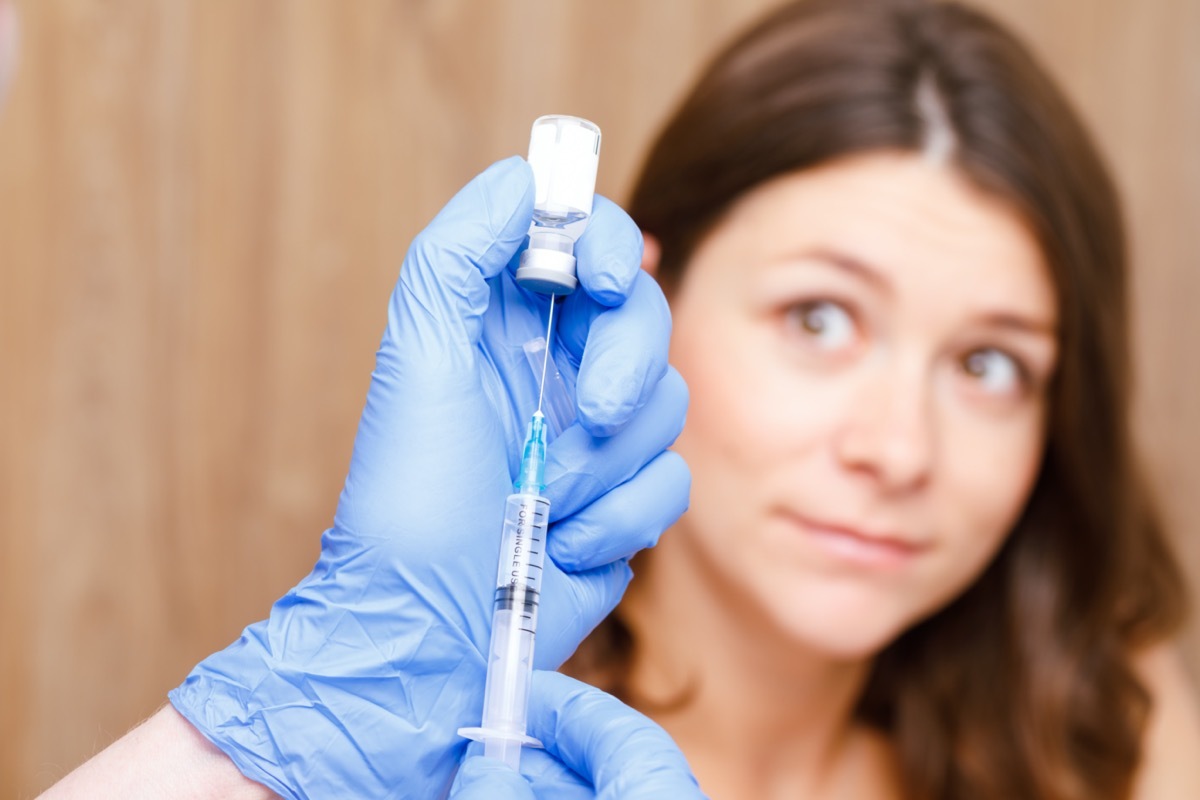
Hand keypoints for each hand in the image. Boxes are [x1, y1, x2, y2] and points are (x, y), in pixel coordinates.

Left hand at [167, 156, 688, 799]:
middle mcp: (557, 369)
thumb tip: (525, 182)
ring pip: (669, 404)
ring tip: (545, 498)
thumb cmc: (411, 502)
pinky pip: (673, 482)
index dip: (608, 246)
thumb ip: (459, 256)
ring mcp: (596, 437)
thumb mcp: (418, 362)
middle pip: (646, 320)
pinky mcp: (626, 499)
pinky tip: (569, 541)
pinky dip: (624, 515)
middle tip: (585, 414)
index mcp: (505, 323)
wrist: (432, 631)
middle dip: (623, 369)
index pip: (585, 245)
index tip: (605, 279)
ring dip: (608, 460)